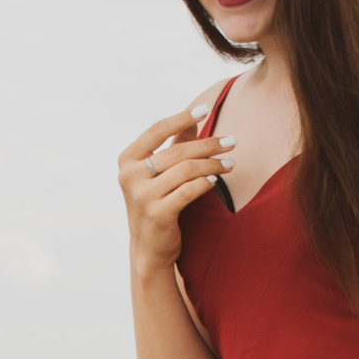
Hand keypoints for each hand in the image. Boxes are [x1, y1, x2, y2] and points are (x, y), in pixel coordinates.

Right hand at [120, 110, 234, 273]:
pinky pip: (189, 191)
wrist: (149, 249)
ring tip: (230, 163)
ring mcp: (142, 196)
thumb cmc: (157, 204)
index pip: (157, 130)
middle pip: (177, 151)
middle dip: (208, 145)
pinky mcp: (157, 214)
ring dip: (212, 164)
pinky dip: (205, 183)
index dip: (182, 117)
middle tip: (231, 142)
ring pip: (186, 170)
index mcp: (127, 160)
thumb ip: (174, 146)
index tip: (205, 109)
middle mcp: (130, 177)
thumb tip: (193, 118)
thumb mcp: (161, 173)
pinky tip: (216, 180)